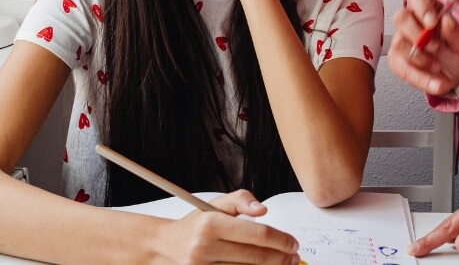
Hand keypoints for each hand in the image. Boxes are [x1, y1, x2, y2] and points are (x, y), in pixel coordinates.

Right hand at [148, 190, 300, 264]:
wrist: (164, 247)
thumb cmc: (195, 226)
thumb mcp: (215, 205)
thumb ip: (241, 200)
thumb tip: (263, 209)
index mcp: (211, 223)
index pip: (256, 234)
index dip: (281, 240)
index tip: (293, 243)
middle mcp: (205, 247)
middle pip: (255, 257)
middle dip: (281, 258)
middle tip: (294, 257)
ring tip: (283, 264)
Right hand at [386, 0, 458, 95]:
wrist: (456, 74)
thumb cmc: (457, 51)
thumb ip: (457, 32)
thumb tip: (446, 21)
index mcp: (429, 8)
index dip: (421, 5)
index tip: (433, 22)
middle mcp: (412, 22)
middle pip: (401, 17)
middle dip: (418, 34)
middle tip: (436, 47)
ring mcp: (402, 40)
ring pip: (399, 44)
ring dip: (421, 59)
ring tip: (439, 66)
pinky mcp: (397, 60)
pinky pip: (401, 68)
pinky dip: (420, 78)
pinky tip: (436, 83)